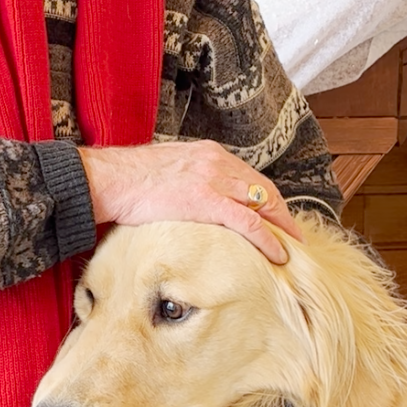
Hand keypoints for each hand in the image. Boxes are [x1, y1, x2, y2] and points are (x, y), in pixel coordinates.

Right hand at [78, 140, 300, 263]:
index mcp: (208, 153)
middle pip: (262, 188)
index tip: (275, 213)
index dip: (266, 196)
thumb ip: (188, 178)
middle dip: (281, 211)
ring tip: (292, 245)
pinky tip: (278, 253)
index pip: (249, 175)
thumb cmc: (132, 179)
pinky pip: (248, 222)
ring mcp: (214, 180)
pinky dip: (268, 238)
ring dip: (281, 226)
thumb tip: (192, 196)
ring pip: (262, 203)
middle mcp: (217, 162)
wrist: (114, 179)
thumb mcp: (169, 169)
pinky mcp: (208, 201)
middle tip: (293, 232)